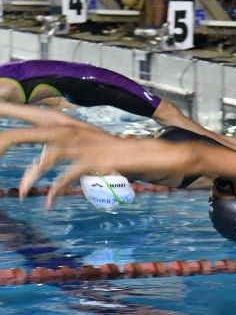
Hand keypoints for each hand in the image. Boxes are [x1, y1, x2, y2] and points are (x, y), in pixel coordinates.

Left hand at [0, 103, 188, 208]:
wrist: (142, 153)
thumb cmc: (107, 149)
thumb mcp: (80, 139)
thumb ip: (57, 142)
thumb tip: (38, 155)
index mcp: (64, 123)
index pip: (29, 112)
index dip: (8, 109)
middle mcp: (69, 130)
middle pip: (28, 133)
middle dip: (5, 141)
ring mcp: (80, 146)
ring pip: (46, 158)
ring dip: (31, 177)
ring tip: (21, 192)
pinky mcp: (91, 162)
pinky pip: (67, 180)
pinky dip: (56, 193)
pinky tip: (50, 204)